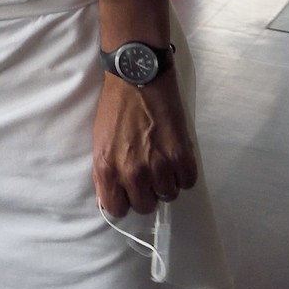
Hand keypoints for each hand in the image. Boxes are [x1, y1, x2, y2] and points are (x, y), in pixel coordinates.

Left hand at [92, 71, 196, 217]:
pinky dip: (183, 173)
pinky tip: (176, 157)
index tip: (128, 193)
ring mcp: (158, 165)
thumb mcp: (100, 142)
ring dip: (166, 182)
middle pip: (145, 206)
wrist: (137, 79)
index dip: (123, 202)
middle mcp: (132, 172)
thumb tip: (110, 198)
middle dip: (146, 193)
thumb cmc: (115, 107)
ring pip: (168, 195)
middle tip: (147, 174)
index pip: (116, 210)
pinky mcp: (181, 155)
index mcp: (107, 168)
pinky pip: (188, 182)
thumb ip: (105, 172)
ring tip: (162, 161)